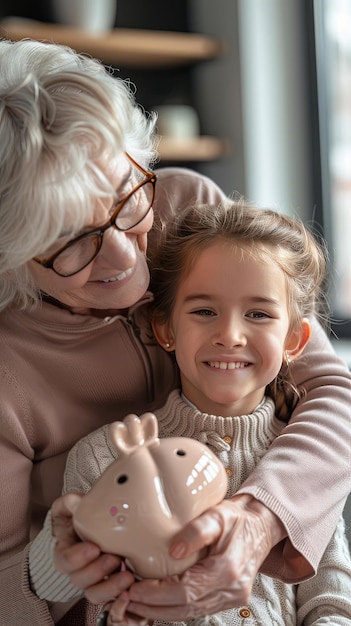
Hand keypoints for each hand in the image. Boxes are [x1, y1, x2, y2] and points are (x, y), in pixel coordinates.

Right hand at [52, 493, 133, 602]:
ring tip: (127, 575)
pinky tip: (132, 586)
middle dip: (97, 571)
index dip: (77, 558)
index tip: (93, 547)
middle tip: (115, 558)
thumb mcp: (72, 506)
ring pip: (95, 593)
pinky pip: (112, 597)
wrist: (94, 525)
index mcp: (66, 551)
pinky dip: (120, 595)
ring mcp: (94, 579)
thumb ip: (71, 502)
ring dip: (110, 586)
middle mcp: (78, 569)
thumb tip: (76, 500)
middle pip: (80, 580)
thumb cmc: (81, 517)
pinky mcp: (110, 583)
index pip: (65, 561)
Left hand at [111, 495, 285, 620]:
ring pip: (189, 614)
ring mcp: (231, 598)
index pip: (185, 591)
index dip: (156, 594)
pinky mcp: (228, 599)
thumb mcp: (218, 514)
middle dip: (151, 607)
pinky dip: (174, 608)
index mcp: (228, 569)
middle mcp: (232, 590)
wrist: (261, 525)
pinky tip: (157, 600)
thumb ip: (197, 530)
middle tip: (125, 597)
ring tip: (135, 600)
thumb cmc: (239, 518)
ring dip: (159, 611)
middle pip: (184, 609)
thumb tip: (174, 549)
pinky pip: (196, 610)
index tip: (133, 587)